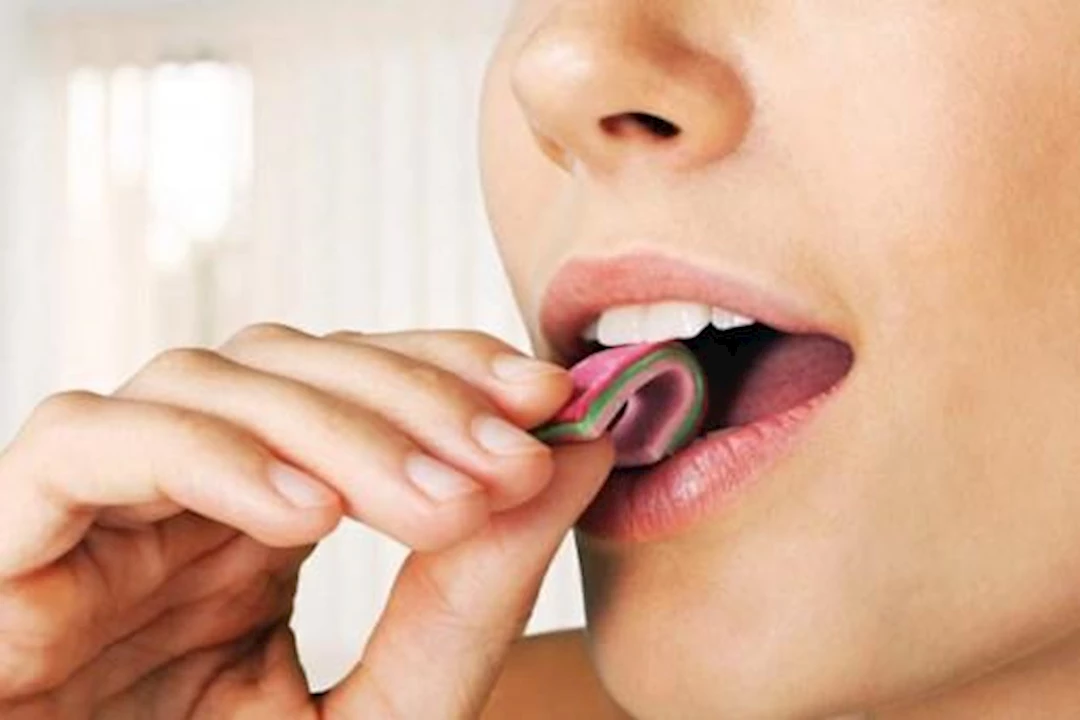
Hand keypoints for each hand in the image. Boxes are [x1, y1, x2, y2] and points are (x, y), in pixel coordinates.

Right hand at [0, 324, 613, 718]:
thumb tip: (579, 457)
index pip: (352, 388)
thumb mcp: (386, 710)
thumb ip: (471, 601)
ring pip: (202, 382)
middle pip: (288, 366)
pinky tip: (303, 516)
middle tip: (507, 459)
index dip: (448, 371)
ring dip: (332, 425)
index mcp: (257, 528)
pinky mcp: (11, 546)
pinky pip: (86, 445)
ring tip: (433, 507)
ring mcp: (96, 516)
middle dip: (411, 397)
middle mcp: (179, 501)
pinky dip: (202, 455)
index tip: (548, 400)